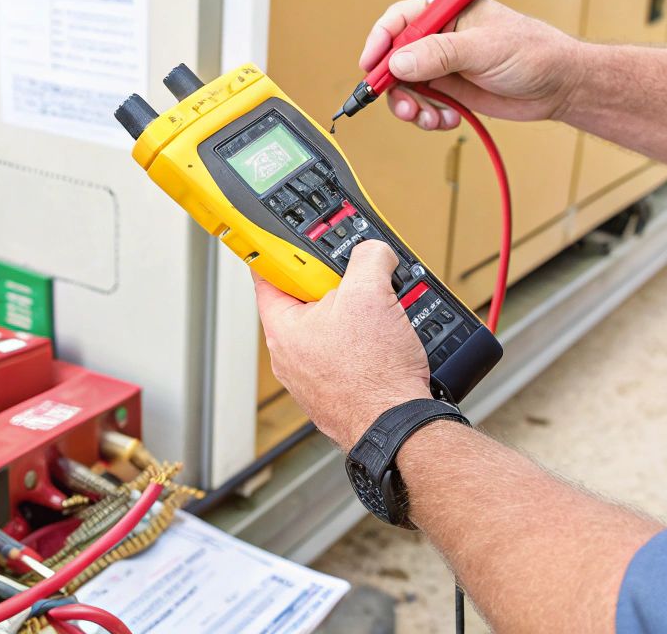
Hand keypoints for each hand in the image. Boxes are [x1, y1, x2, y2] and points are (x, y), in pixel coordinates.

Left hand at [253, 241, 430, 449]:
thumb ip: (368, 258)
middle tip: (359, 280)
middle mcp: (290, 356)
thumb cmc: (374, 376)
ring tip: (380, 317)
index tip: (296, 240)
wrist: (398, 427)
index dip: (285, 251)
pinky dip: (364, 343)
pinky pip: (346, 353)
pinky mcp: (335, 391)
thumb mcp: (372, 294)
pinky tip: (384, 343)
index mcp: (282, 329)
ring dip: (356, 315)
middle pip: (306, 299)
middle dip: (335, 285)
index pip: (268, 275)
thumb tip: (374, 251)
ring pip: (330, 328)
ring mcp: (311, 377)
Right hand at [360, 0, 583, 131]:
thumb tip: (399, 62)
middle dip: (395, 84)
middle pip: (397, 58)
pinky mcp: (453, 91)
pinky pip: (425, 105)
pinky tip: (448, 121)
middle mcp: (442, 37)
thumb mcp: (484, 48)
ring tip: (430, 118)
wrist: (561, 86)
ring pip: (407, 87)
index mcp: (448, 12)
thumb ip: (440, 54)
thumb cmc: (533, 52)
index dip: (381, 39)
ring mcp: (445, 66)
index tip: (371, 63)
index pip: (402, 19)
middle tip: (403, 106)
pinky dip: (429, 117)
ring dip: (412, 106)